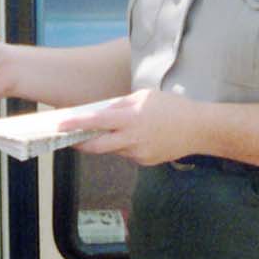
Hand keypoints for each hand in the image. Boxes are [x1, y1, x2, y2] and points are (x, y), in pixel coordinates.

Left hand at [61, 90, 202, 165]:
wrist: (199, 129)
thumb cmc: (173, 107)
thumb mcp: (144, 96)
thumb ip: (120, 105)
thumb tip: (100, 112)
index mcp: (130, 119)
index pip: (95, 122)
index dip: (75, 124)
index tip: (59, 125)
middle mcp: (132, 139)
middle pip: (96, 147)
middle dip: (80, 143)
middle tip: (70, 138)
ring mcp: (138, 154)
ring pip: (113, 149)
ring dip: (108, 141)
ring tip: (118, 129)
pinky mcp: (145, 162)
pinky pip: (127, 153)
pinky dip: (126, 144)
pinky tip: (141, 136)